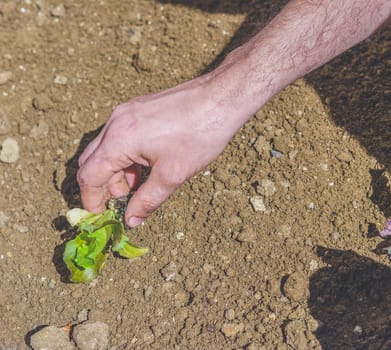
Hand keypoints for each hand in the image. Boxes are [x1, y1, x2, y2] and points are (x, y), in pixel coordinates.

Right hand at [77, 74, 251, 226]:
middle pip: (92, 162)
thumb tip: (131, 220)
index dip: (91, 200)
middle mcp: (116, 122)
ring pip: (107, 149)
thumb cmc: (200, 134)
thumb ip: (147, 200)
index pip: (88, 176)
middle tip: (124, 204)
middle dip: (104, 187)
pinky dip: (126, 156)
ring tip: (140, 188)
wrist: (220, 98)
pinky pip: (120, 137)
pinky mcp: (138, 108)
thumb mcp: (172, 175)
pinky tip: (147, 168)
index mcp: (119, 139)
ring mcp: (126, 112)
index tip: (101, 216)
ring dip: (117, 172)